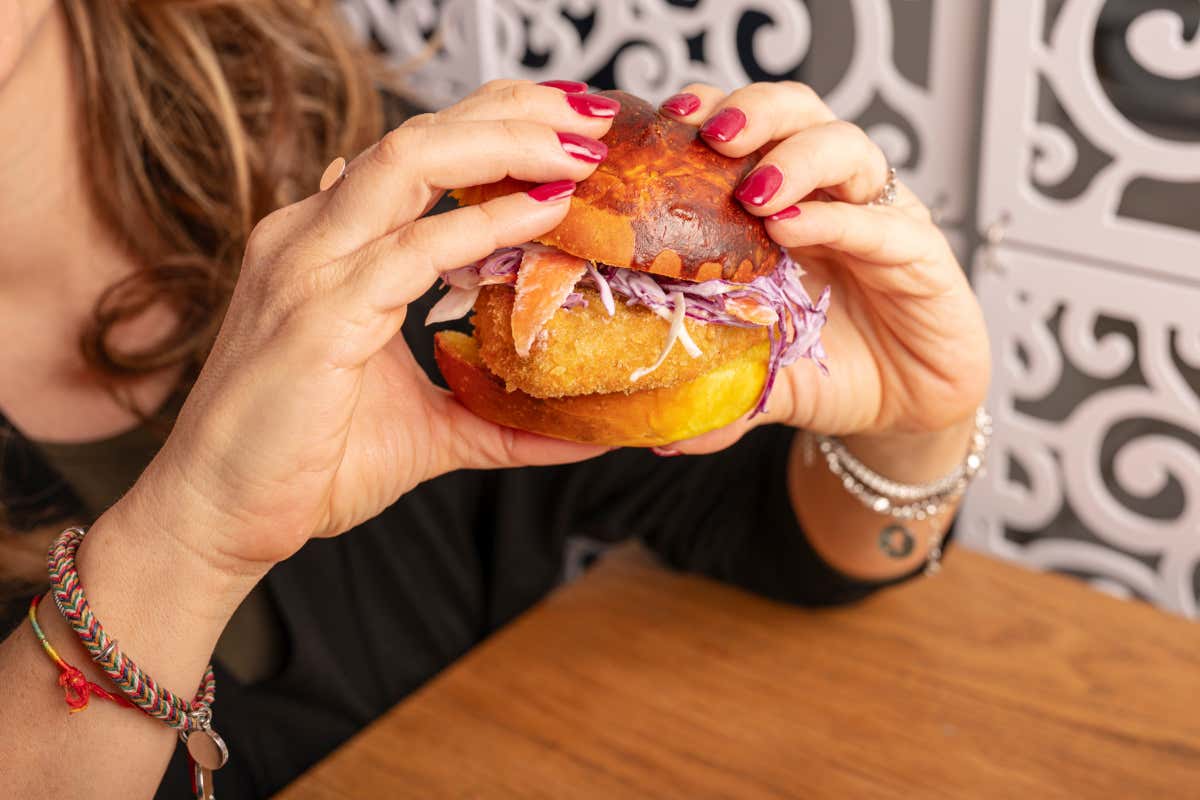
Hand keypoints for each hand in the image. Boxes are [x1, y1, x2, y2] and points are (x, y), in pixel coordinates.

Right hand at [125, 80, 618, 577]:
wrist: (217, 514)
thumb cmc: (307, 462)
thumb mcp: (428, 424)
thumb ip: (499, 413)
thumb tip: (578, 429)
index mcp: (331, 246)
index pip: (418, 155)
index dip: (496, 126)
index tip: (573, 129)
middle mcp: (314, 237)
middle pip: (419, 136)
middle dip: (511, 113)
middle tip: (590, 118)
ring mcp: (308, 267)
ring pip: (409, 162)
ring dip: (502, 145)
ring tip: (578, 149)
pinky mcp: (316, 314)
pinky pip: (409, 250)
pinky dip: (482, 224)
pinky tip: (542, 212)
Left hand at [656, 82, 989, 452]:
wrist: (908, 409)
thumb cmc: (831, 370)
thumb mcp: (759, 378)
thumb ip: (713, 391)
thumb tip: (653, 436)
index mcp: (780, 205)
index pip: (746, 132)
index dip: (708, 114)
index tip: (665, 125)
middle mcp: (830, 196)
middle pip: (797, 112)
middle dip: (754, 111)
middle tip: (712, 137)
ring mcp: (879, 217)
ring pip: (846, 146)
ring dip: (796, 157)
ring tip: (755, 192)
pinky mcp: (921, 254)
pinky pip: (883, 223)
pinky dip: (838, 218)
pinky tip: (797, 227)